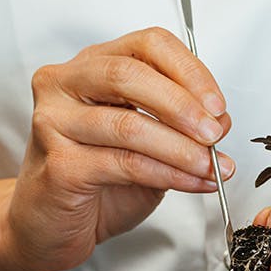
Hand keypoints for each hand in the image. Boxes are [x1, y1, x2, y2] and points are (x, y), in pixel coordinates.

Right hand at [1, 27, 233, 270]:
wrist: (50, 226)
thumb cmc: (97, 180)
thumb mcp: (151, 144)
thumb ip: (182, 125)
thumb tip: (221, 121)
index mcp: (94, 65)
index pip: (148, 45)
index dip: (190, 71)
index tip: (218, 105)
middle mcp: (66, 84)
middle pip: (131, 75)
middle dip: (183, 106)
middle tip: (215, 133)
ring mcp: (55, 121)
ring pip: (129, 124)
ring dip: (181, 148)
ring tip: (212, 166)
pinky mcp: (58, 163)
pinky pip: (125, 163)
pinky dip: (169, 174)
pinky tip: (193, 182)